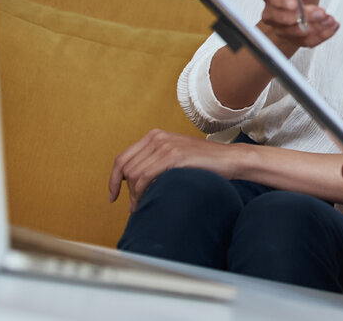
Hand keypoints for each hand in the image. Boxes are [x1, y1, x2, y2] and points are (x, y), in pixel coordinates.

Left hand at [108, 129, 241, 211]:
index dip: (113, 180)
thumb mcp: (175, 154)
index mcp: (155, 135)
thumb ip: (155, 160)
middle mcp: (158, 138)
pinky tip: (147, 202)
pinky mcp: (174, 157)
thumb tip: (132, 180)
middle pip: (125, 168)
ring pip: (134, 175)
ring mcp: (166, 146)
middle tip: (133, 206)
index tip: (113, 195)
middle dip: (125, 191)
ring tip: (140, 206)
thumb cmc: (204, 162)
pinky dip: (141, 193)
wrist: (230, 159)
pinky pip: (146, 178)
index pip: (122, 158)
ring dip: (134, 195)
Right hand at [257, 0, 338, 53]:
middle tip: (321, 12)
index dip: (282, 0)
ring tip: (328, 18)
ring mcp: (280, 28)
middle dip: (305, 16)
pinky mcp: (292, 39)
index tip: (294, 3)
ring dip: (315, 26)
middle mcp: (272, 12)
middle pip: (283, 18)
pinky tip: (330, 27)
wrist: (305, 10)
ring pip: (294, 32)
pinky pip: (305, 41)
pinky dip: (321, 35)